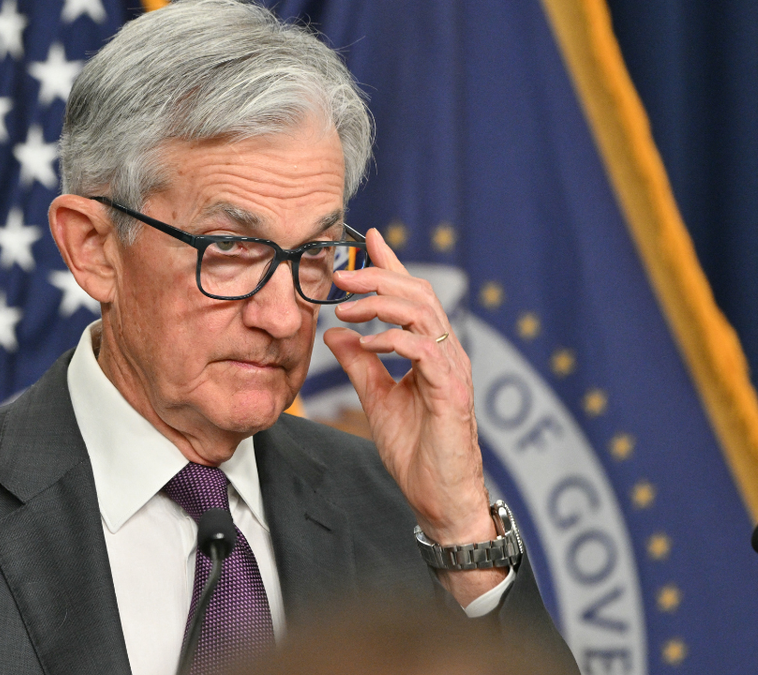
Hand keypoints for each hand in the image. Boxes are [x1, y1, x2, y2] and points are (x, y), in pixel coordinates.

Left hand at [323, 228, 503, 602]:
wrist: (439, 497)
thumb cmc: (416, 450)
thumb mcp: (377, 398)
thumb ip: (360, 364)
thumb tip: (336, 333)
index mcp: (430, 349)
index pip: (411, 295)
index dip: (391, 265)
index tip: (367, 238)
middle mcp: (446, 352)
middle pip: (418, 293)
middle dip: (378, 276)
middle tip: (340, 273)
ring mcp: (452, 369)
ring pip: (422, 312)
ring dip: (380, 302)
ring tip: (346, 306)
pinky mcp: (450, 391)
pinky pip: (422, 350)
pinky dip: (392, 339)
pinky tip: (367, 342)